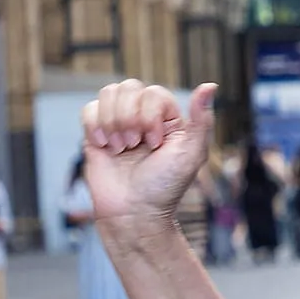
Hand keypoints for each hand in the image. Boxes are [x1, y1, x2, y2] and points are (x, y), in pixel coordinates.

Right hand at [83, 81, 218, 225]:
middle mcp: (142, 116)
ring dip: (113, 123)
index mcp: (167, 118)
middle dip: (130, 118)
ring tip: (120, 148)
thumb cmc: (165, 187)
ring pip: (109, 94)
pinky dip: (95, 126)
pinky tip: (105, 147)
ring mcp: (118, 124)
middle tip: (135, 146)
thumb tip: (210, 85)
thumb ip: (201, 119)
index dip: (150, 116)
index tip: (154, 144)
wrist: (132, 213)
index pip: (153, 92)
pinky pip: (89, 110)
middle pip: (129, 87)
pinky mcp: (95, 134)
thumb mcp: (192, 154)